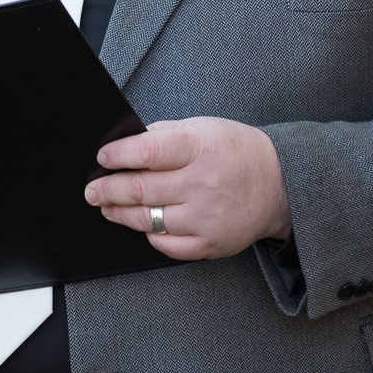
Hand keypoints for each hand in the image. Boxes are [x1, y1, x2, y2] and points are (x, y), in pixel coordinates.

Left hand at [84, 117, 291, 259]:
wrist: (280, 186)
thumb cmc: (238, 153)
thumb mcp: (205, 128)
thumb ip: (166, 134)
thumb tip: (127, 143)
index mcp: (201, 148)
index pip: (148, 150)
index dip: (118, 155)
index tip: (103, 158)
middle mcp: (202, 184)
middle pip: (140, 189)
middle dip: (108, 190)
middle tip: (92, 190)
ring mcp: (205, 217)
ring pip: (147, 219)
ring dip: (120, 213)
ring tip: (107, 207)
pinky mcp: (208, 244)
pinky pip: (165, 244)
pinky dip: (149, 234)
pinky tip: (143, 223)